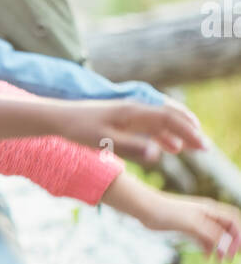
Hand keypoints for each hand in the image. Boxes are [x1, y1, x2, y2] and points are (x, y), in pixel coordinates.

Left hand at [58, 98, 205, 161]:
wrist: (58, 117)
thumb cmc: (79, 130)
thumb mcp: (105, 141)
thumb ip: (133, 148)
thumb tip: (158, 155)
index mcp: (133, 112)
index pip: (169, 120)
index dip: (188, 132)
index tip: (202, 146)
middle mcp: (134, 109)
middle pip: (170, 117)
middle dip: (189, 131)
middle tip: (204, 147)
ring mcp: (129, 113)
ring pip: (161, 121)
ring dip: (178, 133)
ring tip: (192, 148)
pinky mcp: (122, 118)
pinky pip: (149, 125)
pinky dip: (163, 135)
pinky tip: (169, 147)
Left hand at [138, 190, 240, 259]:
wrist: (147, 209)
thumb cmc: (169, 213)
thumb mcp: (193, 224)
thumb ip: (211, 235)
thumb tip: (226, 246)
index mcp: (210, 210)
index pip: (232, 222)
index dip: (237, 236)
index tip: (235, 251)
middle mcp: (206, 215)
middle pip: (225, 230)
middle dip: (229, 244)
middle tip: (228, 259)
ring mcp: (196, 222)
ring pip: (214, 236)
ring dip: (218, 248)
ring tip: (219, 262)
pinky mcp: (186, 228)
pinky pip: (202, 239)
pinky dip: (207, 248)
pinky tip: (206, 258)